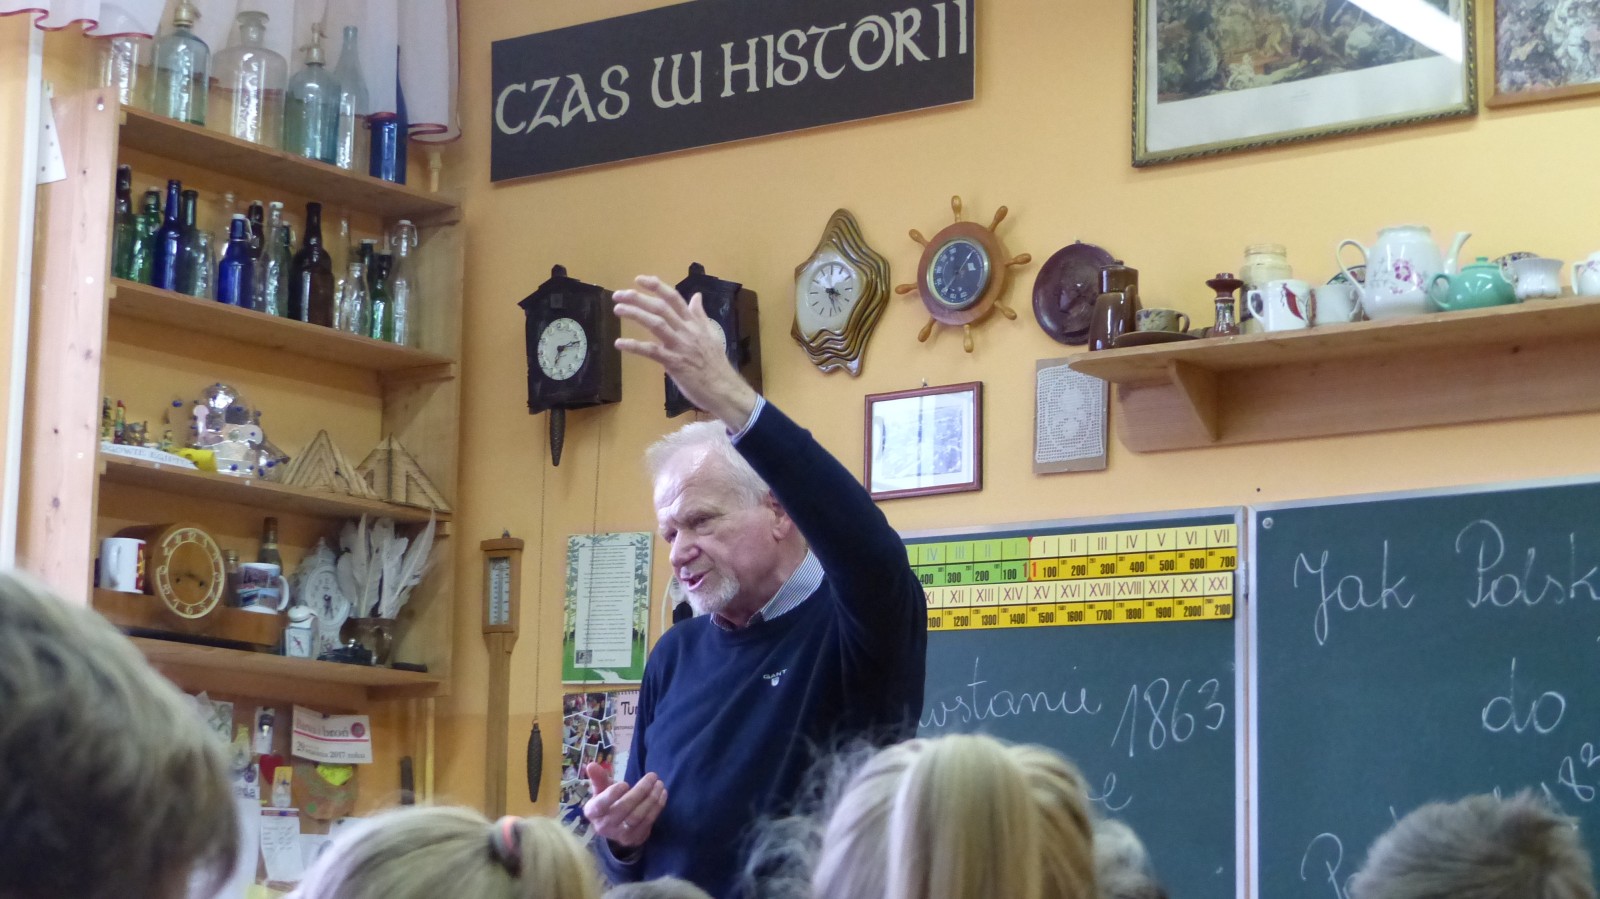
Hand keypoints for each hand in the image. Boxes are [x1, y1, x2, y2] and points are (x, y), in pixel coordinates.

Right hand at [583, 764, 666, 847]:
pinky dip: (657, 807)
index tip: (625, 783)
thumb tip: (591, 764)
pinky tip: (662, 794)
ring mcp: (620, 834)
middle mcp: (604, 826)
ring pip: (638, 816)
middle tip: (652, 776)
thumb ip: (598, 777)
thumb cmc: (608, 803)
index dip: (612, 795)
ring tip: (659, 784)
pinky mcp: (635, 838)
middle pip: (623, 808)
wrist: (615, 827)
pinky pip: (648, 822)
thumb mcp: (601, 790)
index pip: (600, 805)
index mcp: (592, 812)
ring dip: (651, 799)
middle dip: (640, 791)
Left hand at [613, 275, 757, 426]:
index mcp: (694, 323)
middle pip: (661, 308)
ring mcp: (680, 346)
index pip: (674, 298)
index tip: (639, 279)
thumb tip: (696, 296)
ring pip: (656, 324)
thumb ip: (700, 315)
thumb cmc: (716, 365)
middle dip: (639, 298)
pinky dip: (634, 346)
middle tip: (619, 294)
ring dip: (636, 314)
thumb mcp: (711, 334)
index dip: (656, 286)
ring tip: (618, 309)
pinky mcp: (674, 363)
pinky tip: (619, 343)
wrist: (724, 389)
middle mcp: (687, 330)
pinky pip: (652, 351)